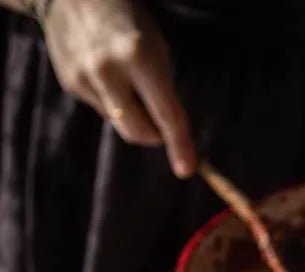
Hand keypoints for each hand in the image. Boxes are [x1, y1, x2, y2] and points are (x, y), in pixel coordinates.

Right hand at [42, 0, 195, 176]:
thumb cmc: (128, 19)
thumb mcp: (157, 47)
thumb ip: (164, 89)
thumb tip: (170, 130)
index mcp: (139, 57)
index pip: (165, 114)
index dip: (178, 145)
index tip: (187, 170)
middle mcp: (108, 71)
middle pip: (137, 132)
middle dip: (154, 135)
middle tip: (162, 124)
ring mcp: (84, 79)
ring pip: (120, 123)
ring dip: (132, 114)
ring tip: (127, 82)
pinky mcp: (69, 83)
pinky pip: (101, 109)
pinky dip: (112, 101)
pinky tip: (105, 74)